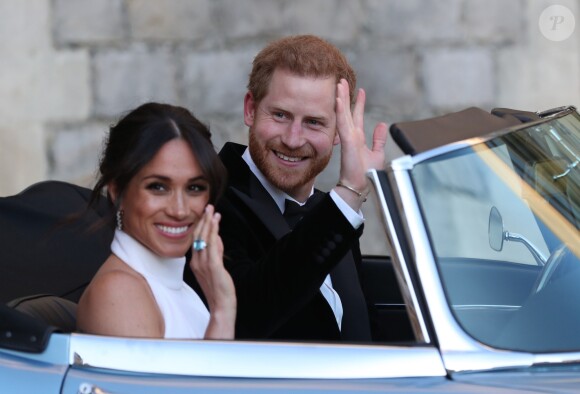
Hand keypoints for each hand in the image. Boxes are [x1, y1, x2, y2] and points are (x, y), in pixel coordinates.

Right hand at [190, 204, 235, 338]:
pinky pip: (212, 246)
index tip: (206, 214)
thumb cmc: (218, 288)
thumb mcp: (215, 267)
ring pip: (204, 238)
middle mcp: (196, 262)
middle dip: (203, 220)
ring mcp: (204, 264)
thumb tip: (218, 238)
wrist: (221, 305)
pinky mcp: (213, 266)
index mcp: (195, 262)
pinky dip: (213, 232)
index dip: (200, 225)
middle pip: (198, 236)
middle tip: (208, 207)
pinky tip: (216, 223)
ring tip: (212, 211)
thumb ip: (216, 252)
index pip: (196, 240)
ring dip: (209, 223)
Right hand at [334, 79, 387, 209]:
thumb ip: (378, 139)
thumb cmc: (366, 174)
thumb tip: (382, 125)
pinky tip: (338, 99)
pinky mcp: (347, 141)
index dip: (358, 103)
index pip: (357, 116)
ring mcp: (348, 138)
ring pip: (343, 114)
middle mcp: (351, 136)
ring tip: (339, 84)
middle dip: (345, 96)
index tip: (359, 90)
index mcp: (357, 138)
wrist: (360, 186)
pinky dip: (340, 111)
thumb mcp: (377, 153)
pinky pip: (343, 123)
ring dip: (341, 98)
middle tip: (343, 81)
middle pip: (347, 111)